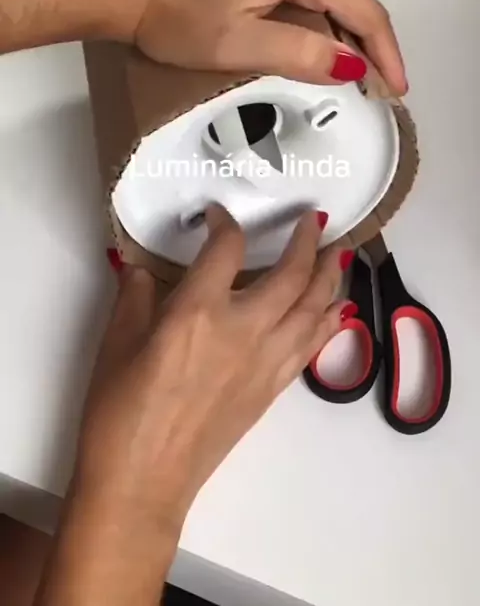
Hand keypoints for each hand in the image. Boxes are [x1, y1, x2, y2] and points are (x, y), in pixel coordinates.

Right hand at [75, 206, 354, 529]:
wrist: (144, 480)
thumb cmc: (119, 410)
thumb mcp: (116, 342)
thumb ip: (134, 295)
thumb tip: (142, 268)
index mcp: (197, 311)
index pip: (226, 247)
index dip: (224, 222)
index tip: (217, 215)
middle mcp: (242, 329)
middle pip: (291, 274)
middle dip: (306, 241)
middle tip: (313, 220)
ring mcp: (264, 361)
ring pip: (313, 308)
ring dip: (330, 276)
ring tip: (338, 253)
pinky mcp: (273, 388)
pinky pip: (312, 345)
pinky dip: (328, 321)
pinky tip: (337, 309)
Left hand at [124, 0, 406, 94]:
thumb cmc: (177, 18)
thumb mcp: (240, 46)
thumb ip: (303, 54)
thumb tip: (352, 66)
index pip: (365, 11)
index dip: (386, 55)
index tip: (395, 90)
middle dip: (369, 32)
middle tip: (365, 76)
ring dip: (350, 8)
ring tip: (341, 50)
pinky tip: (312, 14)